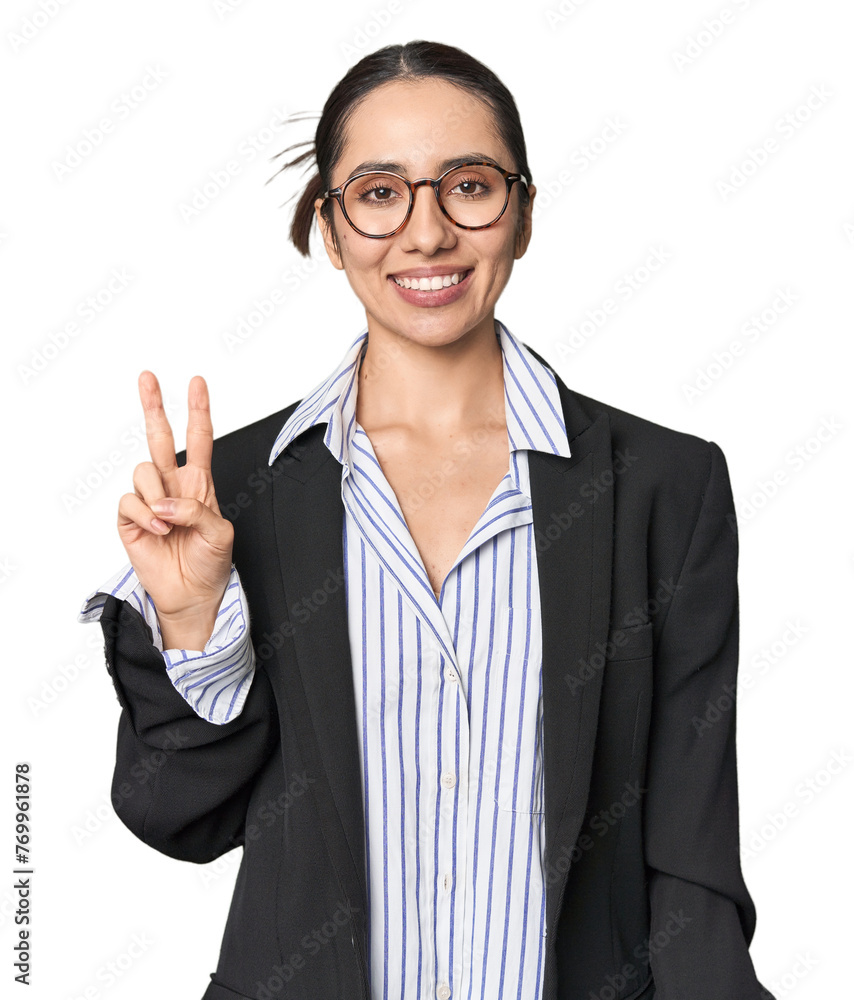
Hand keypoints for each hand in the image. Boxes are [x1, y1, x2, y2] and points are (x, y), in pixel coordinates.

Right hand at [117, 372, 233, 644]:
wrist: (193, 594)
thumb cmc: (211, 562)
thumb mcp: (220, 532)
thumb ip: (197, 510)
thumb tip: (166, 504)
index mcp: (199, 483)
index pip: (199, 438)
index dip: (198, 410)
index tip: (197, 383)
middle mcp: (172, 486)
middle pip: (160, 437)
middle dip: (154, 405)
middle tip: (148, 377)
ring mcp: (150, 501)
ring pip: (143, 471)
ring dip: (157, 496)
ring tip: (170, 524)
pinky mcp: (130, 520)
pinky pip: (130, 501)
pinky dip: (145, 515)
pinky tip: (158, 530)